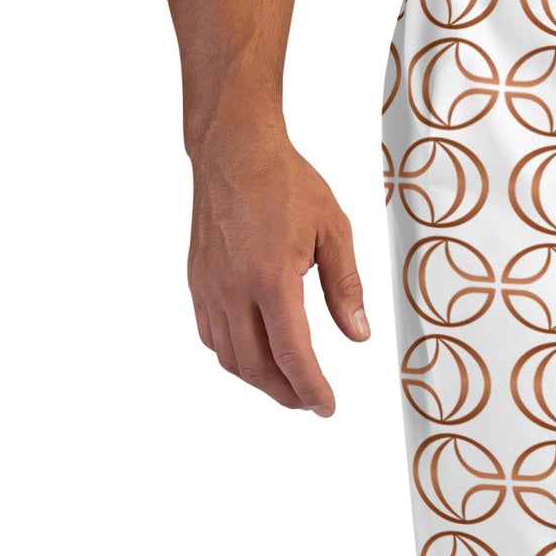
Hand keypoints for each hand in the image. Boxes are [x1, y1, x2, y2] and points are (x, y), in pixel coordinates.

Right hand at [187, 131, 367, 416]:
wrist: (233, 148)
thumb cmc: (285, 181)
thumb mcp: (334, 230)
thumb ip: (346, 287)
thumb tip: (358, 335)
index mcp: (272, 278)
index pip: (293, 355)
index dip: (312, 390)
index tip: (327, 407)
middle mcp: (234, 289)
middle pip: (258, 367)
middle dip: (287, 394)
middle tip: (311, 402)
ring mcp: (210, 286)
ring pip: (230, 357)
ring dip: (260, 381)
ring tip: (288, 386)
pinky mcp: (197, 280)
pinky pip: (211, 335)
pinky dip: (234, 357)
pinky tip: (255, 356)